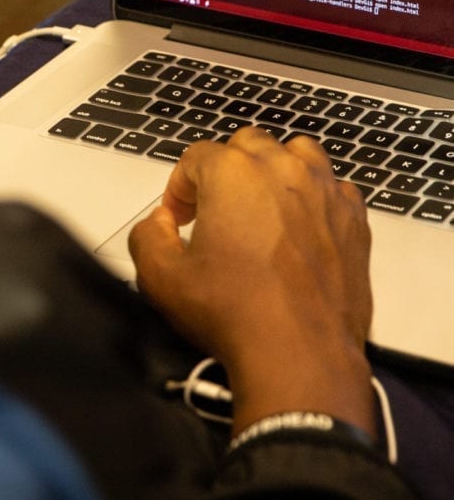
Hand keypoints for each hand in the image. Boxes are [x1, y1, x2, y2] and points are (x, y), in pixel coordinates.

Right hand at [128, 128, 375, 435]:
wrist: (300, 354)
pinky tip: (300, 231)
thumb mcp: (161, 278)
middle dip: (227, 171)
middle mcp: (282, 170)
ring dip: (275, 173)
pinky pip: (332, 189)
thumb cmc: (239, 315)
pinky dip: (314, 200)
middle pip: (247, 145)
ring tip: (262, 209)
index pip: (196, 157)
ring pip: (296, 156)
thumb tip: (157, 223)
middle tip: (216, 210)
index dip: (180, 187)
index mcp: (232, 173)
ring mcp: (324, 191)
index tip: (178, 215)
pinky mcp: (353, 218)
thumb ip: (147, 236)